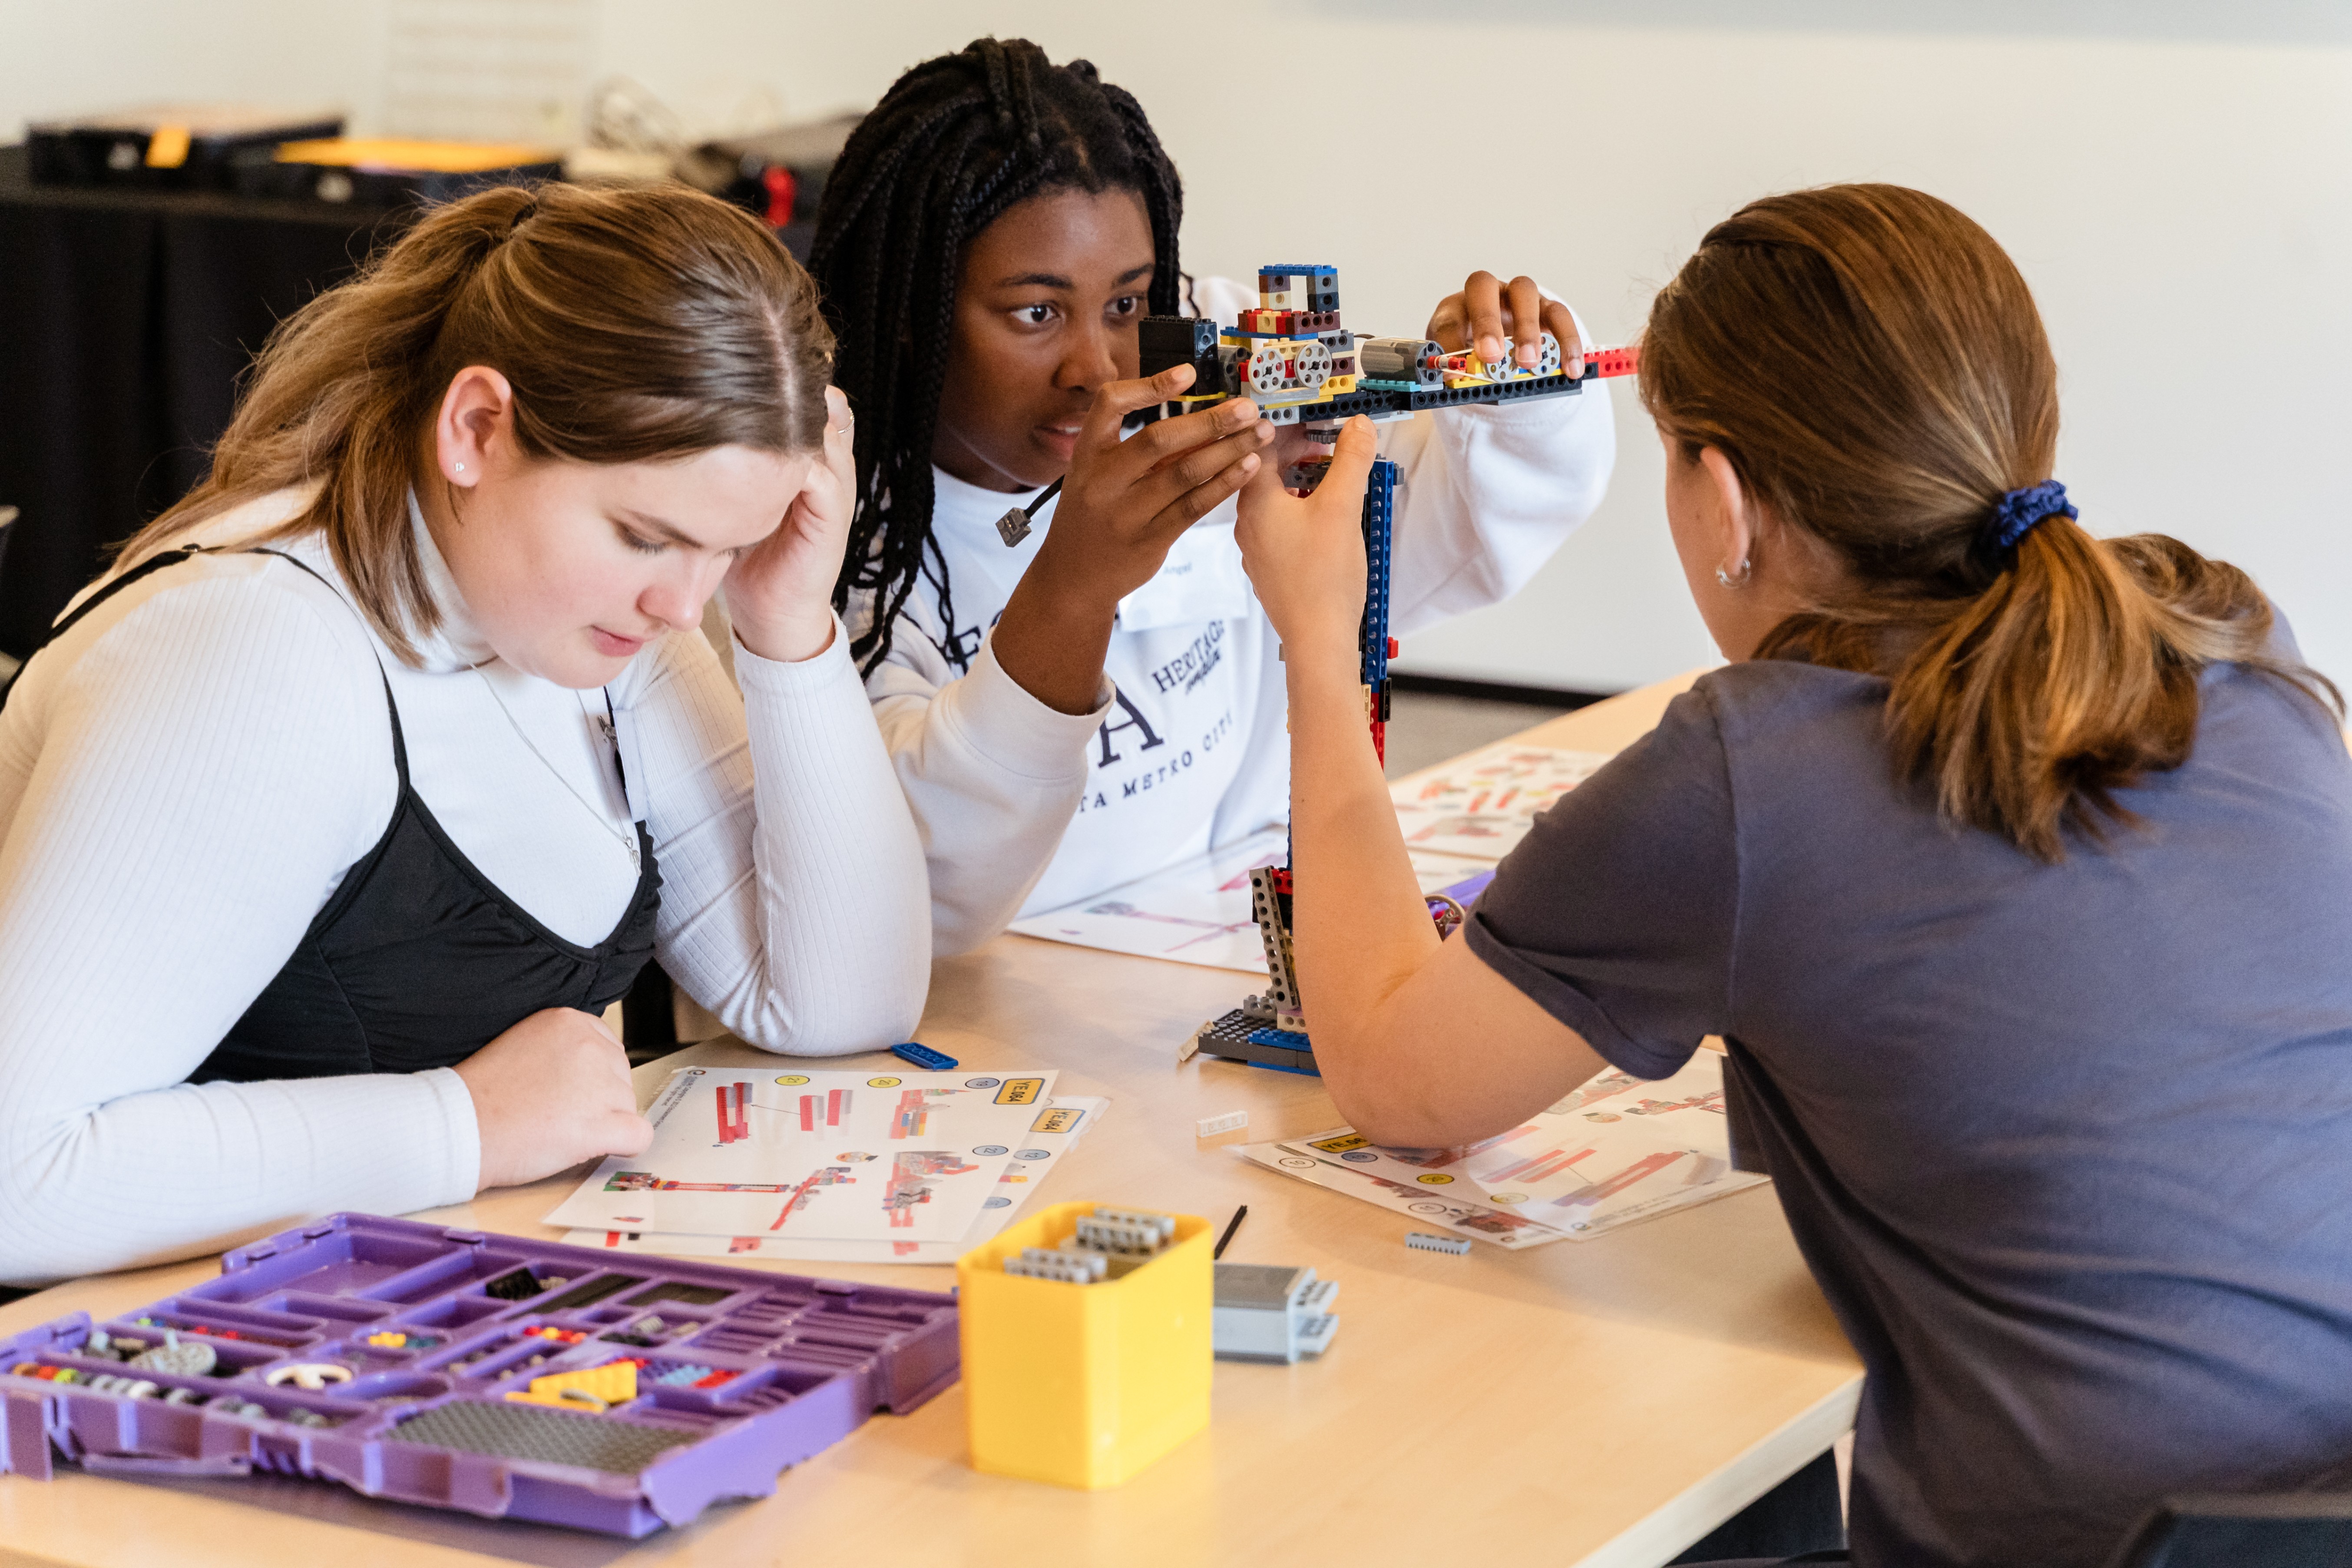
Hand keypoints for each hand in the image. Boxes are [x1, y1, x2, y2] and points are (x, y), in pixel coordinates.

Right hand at [453, 1007, 651, 1191]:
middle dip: (597, 1098)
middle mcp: (591, 1046)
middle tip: (556, 1113)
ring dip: (603, 1122)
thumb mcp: (523, 1044)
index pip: (607, 1048)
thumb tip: (592, 1071)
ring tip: (558, 1129)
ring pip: (627, 1105)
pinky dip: (625, 1145)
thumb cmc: (482, 1094)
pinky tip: (597, 1146)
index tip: (564, 1090)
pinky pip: (639, 1136)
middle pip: (620, 1076)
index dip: (589, 1076)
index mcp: (570, 1021)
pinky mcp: (604, 1124)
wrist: (460, 1127)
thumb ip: (563, 1049)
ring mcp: (602, 1085)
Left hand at [726, 386, 857, 662]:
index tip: (734, 363)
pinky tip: (747, 452)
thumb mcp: (732, 497)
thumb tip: (680, 415)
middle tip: (742, 367)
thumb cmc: (747, 558)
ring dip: (789, 416)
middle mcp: (830, 467)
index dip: (781, 378)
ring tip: (742, 399)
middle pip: (822, 404)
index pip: (808, 400)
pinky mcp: (832, 515)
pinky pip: (819, 471)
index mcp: (809, 459)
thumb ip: (727, 460)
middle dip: (787, 384)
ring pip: (824, 430)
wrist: (772, 617)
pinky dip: (789, 457)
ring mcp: (836, 489)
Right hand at [1027, 365, 1272, 607]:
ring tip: (1259, 435)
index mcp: (1087, 453)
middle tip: (1247, 409)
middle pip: (1159, 438)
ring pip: (1184, 473)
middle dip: (1209, 421)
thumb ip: (1138, 450)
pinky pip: (1194, 506)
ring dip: (1228, 450)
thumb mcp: (1098, 475)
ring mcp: (1126, 512)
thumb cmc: (1093, 515)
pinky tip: (1247, 468)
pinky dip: (1224, 484)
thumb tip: (1199, 419)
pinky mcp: (1150, 539)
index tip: (1188, 373)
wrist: (1074, 575)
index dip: (1149, 386)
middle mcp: (1103, 479)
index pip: (1110, 404)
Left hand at [1234, 415, 1377, 665]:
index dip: (1288, 424)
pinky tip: (1326, 515)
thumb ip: (1350, 460)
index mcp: (1255, 503)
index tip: (1312, 414)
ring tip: (1331, 475)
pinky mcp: (1272, 569)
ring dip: (1301, 481)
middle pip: (1266, 471)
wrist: (1317, 639)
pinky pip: (1281, 526)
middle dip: (1297, 452)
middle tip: (1327, 440)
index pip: (1260, 446)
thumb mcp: (1342, 506)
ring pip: (1274, 500)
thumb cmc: (1322, 579)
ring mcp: (1257, 549)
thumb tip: (1357, 426)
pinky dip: (1301, 509)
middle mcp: (1247, 524)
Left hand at [1425, 271, 1584, 376]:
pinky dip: (1567, 342)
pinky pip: (1560, 316)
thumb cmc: (1477, 355)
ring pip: (1525, 293)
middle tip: (1493, 356)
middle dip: (1487, 324)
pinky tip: (1570, 369)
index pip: (1449, 317)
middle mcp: (1488, 294)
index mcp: (1458, 308)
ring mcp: (1519, 297)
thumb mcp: (1462, 365)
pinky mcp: (1547, 308)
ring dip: (1528, 330)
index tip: (1454, 370)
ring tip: (1530, 364)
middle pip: (1484, 288)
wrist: (1500, 349)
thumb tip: (1452, 379)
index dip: (1450, 342)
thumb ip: (1460, 371)